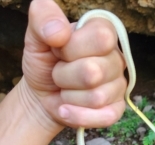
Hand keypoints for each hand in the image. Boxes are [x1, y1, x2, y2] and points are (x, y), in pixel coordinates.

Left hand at [19, 0, 126, 132]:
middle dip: (64, 77)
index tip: (59, 51)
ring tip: (64, 90)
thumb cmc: (44, 63)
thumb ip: (42, 18)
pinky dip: (78, 117)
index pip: (101, 38)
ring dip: (69, 97)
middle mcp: (116, 58)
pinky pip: (104, 118)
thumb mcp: (36, 37)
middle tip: (58, 74)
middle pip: (93, 73)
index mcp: (103, 32)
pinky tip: (66, 110)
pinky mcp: (116, 109)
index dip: (71, 49)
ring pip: (95, 97)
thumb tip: (59, 32)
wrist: (41, 95)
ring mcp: (119, 86)